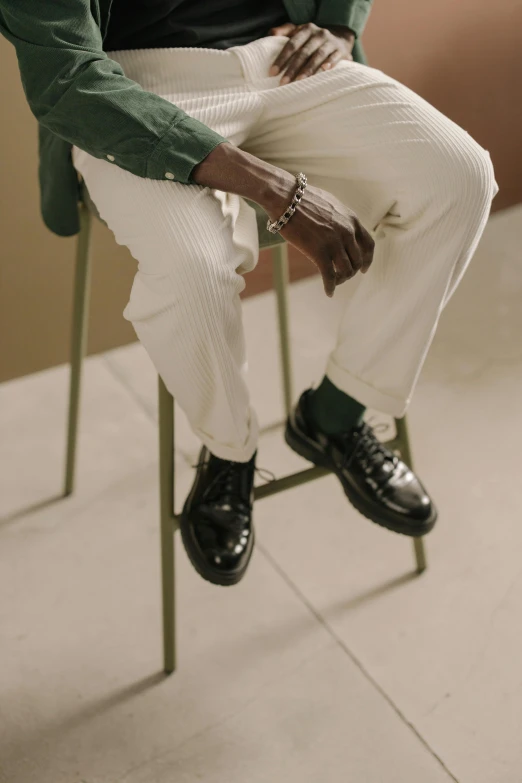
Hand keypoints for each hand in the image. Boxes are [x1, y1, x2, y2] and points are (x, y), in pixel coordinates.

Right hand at [264, 175, 374, 297]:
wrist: (286, 198)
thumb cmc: (304, 200)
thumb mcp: (331, 205)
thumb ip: (341, 219)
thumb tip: (341, 228)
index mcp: (352, 220)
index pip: (369, 245)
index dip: (368, 260)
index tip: (363, 269)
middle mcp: (347, 232)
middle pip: (357, 261)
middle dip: (351, 271)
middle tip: (342, 276)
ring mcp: (334, 243)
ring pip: (346, 270)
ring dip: (341, 279)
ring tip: (334, 282)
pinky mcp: (319, 252)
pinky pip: (330, 276)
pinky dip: (330, 287)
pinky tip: (329, 292)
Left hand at [268, 22, 354, 84]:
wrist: (340, 37)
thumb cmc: (313, 39)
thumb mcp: (299, 31)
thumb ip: (285, 31)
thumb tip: (271, 34)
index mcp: (306, 29)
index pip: (292, 44)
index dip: (282, 58)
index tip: (273, 72)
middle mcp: (318, 34)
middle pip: (303, 52)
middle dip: (292, 68)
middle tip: (283, 82)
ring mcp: (330, 42)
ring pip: (318, 56)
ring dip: (308, 70)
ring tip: (299, 82)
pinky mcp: (341, 51)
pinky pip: (334, 57)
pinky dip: (330, 63)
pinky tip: (324, 70)